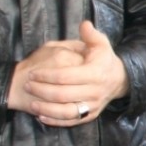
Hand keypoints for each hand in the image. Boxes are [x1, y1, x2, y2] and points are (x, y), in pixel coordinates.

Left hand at [13, 21, 130, 125]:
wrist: (118, 80)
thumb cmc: (103, 60)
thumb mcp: (100, 44)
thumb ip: (90, 34)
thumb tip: (84, 24)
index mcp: (95, 73)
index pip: (66, 76)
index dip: (46, 76)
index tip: (32, 73)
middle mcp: (95, 91)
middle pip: (63, 95)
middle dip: (41, 91)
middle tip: (27, 85)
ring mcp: (93, 105)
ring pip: (66, 111)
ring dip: (46, 109)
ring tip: (32, 103)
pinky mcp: (90, 115)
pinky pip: (71, 121)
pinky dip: (55, 120)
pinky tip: (41, 115)